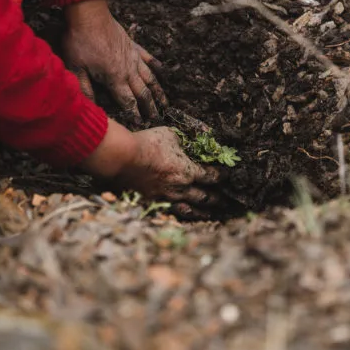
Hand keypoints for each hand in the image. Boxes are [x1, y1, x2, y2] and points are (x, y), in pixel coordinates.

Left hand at [63, 0, 166, 123]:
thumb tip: (89, 109)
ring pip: (150, 78)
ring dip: (158, 92)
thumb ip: (84, 90)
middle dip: (150, 107)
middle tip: (156, 118)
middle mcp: (128, 70)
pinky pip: (148, 58)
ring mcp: (133, 57)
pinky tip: (162, 72)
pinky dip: (156, 66)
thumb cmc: (79, 41)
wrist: (89, 14)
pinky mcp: (132, 45)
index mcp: (114, 78)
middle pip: (143, 93)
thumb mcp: (76, 68)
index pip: (128, 102)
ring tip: (165, 103)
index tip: (140, 124)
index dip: (135, 114)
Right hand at [80, 120, 220, 216]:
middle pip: (205, 197)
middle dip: (217, 198)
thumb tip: (200, 136)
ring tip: (211, 214)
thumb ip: (187, 138)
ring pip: (191, 208)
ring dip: (203, 211)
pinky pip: (173, 212)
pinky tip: (186, 215)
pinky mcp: (154, 202)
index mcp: (188, 171)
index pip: (212, 176)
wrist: (123, 159)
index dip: (221, 176)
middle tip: (225, 201)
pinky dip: (183, 215)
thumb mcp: (171, 134)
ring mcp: (167, 197)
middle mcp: (181, 188)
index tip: (226, 176)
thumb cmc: (147, 144)